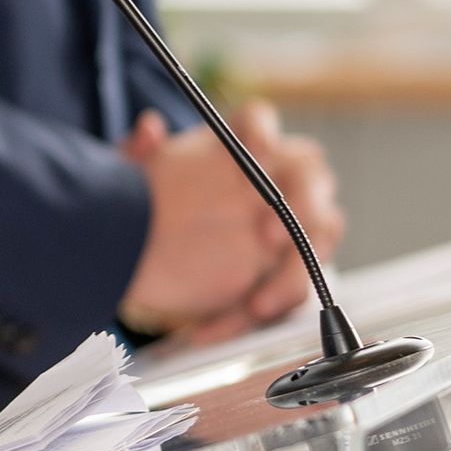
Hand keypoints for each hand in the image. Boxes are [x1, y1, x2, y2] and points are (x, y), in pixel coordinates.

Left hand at [116, 108, 323, 339]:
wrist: (146, 256)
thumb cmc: (150, 209)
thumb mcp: (131, 184)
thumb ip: (138, 155)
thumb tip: (148, 128)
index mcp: (236, 148)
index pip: (258, 121)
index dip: (261, 133)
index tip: (253, 153)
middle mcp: (274, 180)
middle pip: (311, 178)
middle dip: (301, 206)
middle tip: (267, 236)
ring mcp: (290, 225)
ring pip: (318, 238)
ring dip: (293, 273)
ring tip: (258, 304)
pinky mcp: (282, 270)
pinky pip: (286, 293)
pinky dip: (253, 314)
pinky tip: (216, 329)